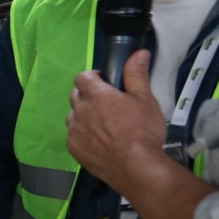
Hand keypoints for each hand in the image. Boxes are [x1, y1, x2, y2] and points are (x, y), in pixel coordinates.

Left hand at [66, 51, 165, 190]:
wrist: (134, 166)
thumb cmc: (142, 130)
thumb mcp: (145, 99)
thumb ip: (137, 74)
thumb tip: (140, 53)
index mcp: (96, 94)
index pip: (82, 77)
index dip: (92, 77)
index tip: (104, 82)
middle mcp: (80, 110)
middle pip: (76, 95)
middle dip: (86, 95)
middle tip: (105, 104)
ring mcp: (74, 131)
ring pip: (72, 116)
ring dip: (82, 116)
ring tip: (101, 124)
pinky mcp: (73, 149)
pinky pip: (73, 136)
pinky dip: (81, 134)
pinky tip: (96, 141)